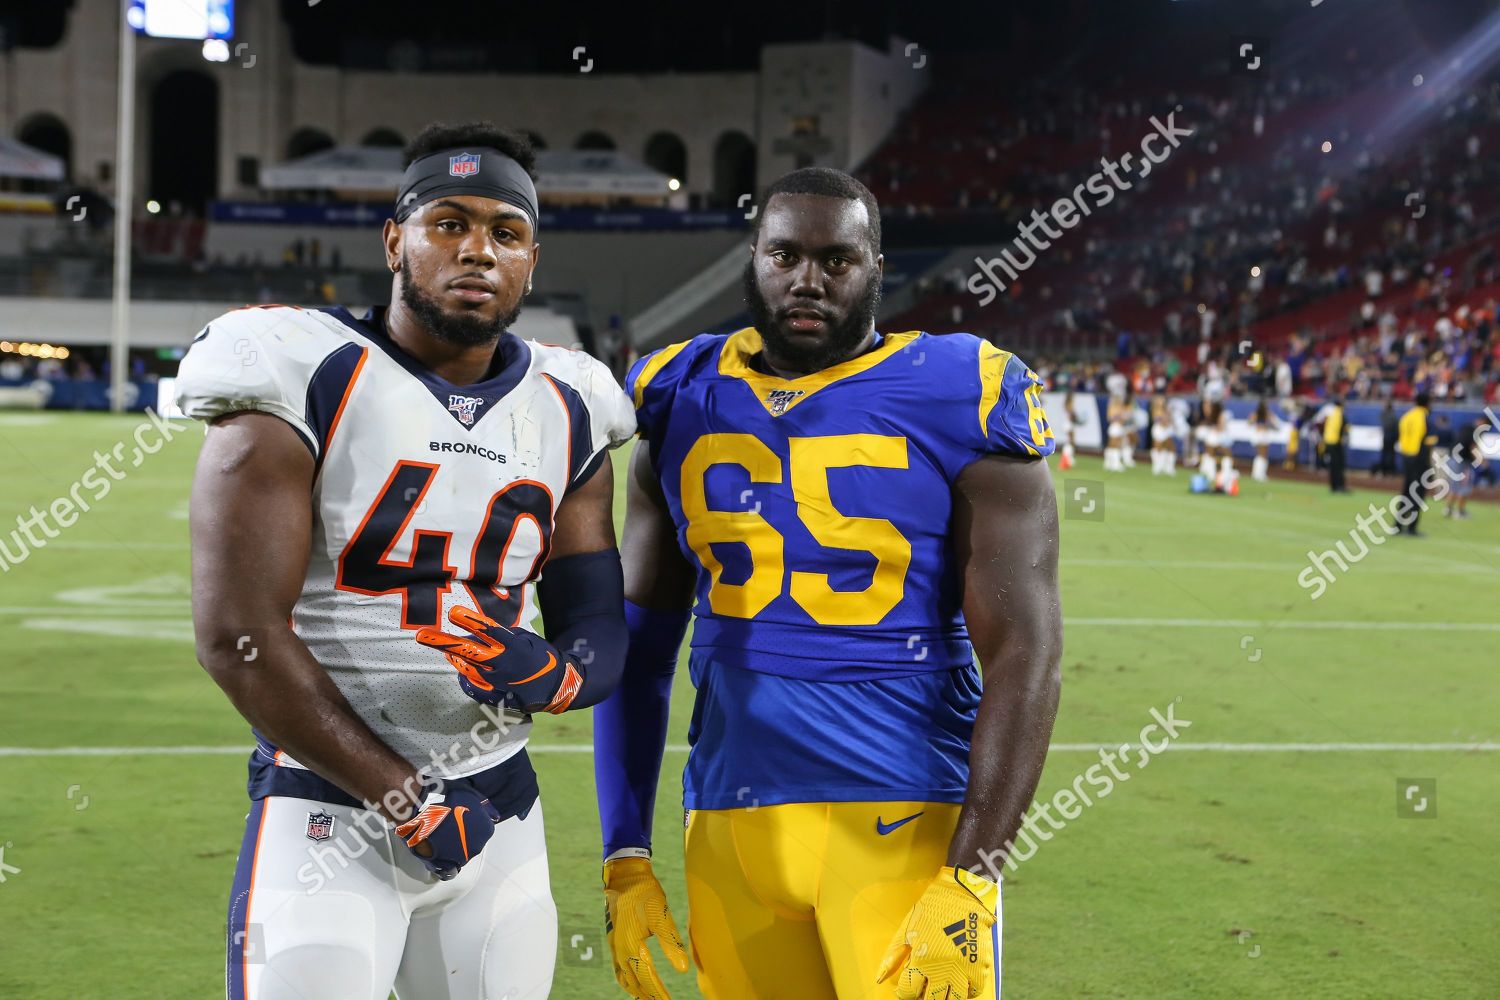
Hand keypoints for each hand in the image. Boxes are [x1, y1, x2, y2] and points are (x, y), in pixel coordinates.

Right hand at [394, 779, 500, 879]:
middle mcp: (478, 846)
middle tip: (447, 828)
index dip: (470, 824)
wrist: (423, 814)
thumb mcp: (469, 795)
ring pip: (461, 855)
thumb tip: (490, 814)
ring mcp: (463, 858)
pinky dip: (445, 864)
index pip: (482, 830)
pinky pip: (449, 870)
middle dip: (462, 837)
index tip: (459, 820)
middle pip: (472, 843)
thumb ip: (481, 805)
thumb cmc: (446, 801)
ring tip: (438, 839)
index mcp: (487, 829)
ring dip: (453, 850)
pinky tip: (437, 855)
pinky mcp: (446, 866)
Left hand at [415, 606, 582, 713]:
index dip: (470, 621)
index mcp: (514, 646)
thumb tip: (473, 634)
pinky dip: (464, 677)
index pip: (488, 630)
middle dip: (443, 642)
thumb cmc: (540, 656)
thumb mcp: (525, 638)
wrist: (557, 686)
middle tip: (421, 634)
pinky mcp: (497, 697)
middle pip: (468, 651)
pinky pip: (472, 687)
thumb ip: (500, 636)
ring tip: (444, 650)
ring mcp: (498, 682)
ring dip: (453, 657)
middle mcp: (503, 664)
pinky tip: (461, 669)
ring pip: (466, 668)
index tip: (453, 611)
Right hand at [603, 857, 689, 998]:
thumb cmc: (645, 893)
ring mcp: (615, 946)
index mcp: (632, 945)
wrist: (625, 875)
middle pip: (634, 982)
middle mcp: (620, 950)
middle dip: (648, 995)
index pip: (647, 978)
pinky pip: (619, 968)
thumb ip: (671, 943)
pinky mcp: (614, 940)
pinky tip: (633, 982)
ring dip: (636, 990)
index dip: (658, 993)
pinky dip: (627, 980)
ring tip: (648, 999)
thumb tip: (683, 969)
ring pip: (624, 978)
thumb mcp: (662, 916)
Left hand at [876, 866, 997, 999]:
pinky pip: (974, 990)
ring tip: (940, 987)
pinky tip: (958, 981)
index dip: (904, 992)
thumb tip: (879, 979)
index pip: (908, 991)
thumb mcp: (907, 929)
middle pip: (931, 999)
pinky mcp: (981, 965)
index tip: (906, 988)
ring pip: (954, 999)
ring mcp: (964, 968)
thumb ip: (893, 956)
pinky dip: (966, 991)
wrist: (963, 893)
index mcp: (921, 959)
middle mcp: (943, 968)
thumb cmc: (932, 909)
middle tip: (924, 988)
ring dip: (945, 996)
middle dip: (924, 997)